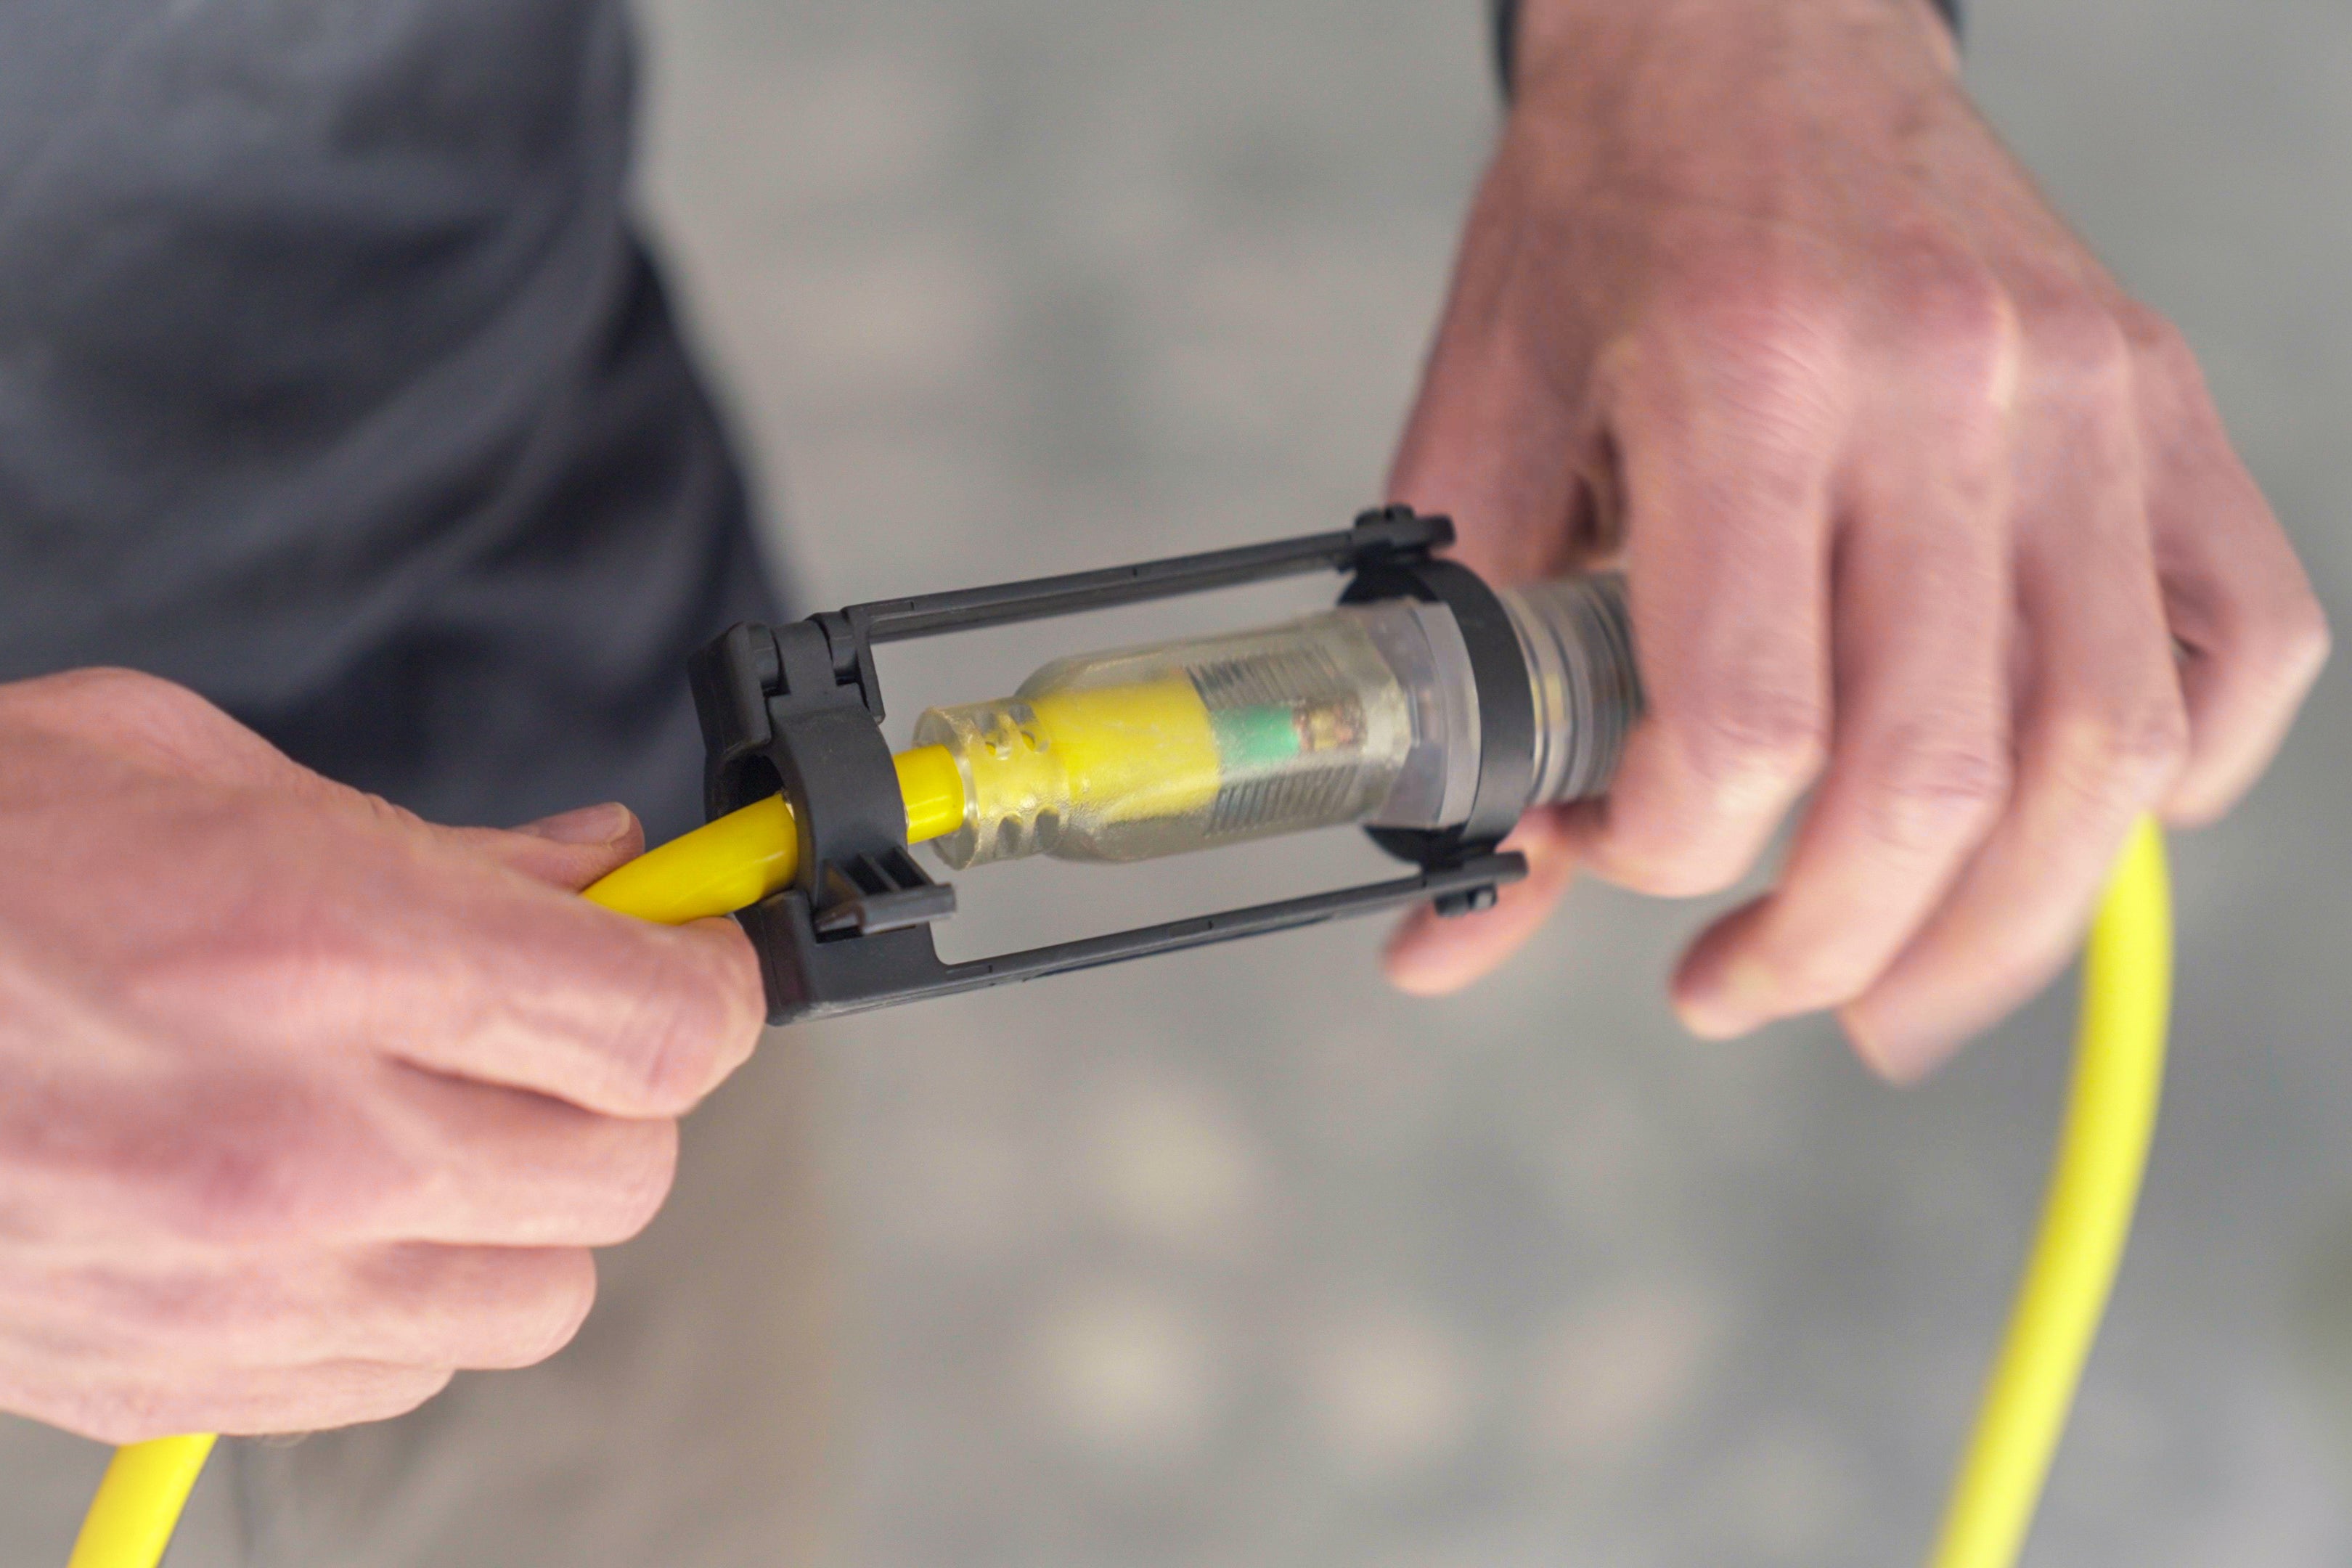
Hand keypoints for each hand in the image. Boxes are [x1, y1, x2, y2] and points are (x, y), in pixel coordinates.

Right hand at [0, 669, 762, 1442]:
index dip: (716, 987)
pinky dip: (420, 1296)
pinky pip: (404, 1373)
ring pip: (535, 1296)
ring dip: (533, 1204)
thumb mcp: (197, 769)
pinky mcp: (163, 1371)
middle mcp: (294, 1136)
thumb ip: (438, 843)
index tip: (698, 956)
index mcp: (316, 945)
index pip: (657, 1031)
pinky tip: (348, 1204)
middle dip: (622, 1087)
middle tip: (557, 1018)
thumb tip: (608, 877)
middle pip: (621, 1172)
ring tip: (444, 1113)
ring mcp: (230, 1279)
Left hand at [1382, 0, 2326, 1075]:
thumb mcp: (1487, 433)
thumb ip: (1479, 687)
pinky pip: (2242, 644)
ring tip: (1893, 990)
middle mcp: (1947, 385)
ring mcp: (2087, 394)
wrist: (1746, 27)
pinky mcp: (2162, 401)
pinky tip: (2060, 836)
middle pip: (1943, 778)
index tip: (1609, 860)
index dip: (1665, 856)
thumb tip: (1442, 935)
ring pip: (2111, 752)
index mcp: (1748, 377)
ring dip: (2003, 928)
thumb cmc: (1600, 225)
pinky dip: (2171, 782)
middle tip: (1745, 994)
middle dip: (1833, 949)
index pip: (1749, 725)